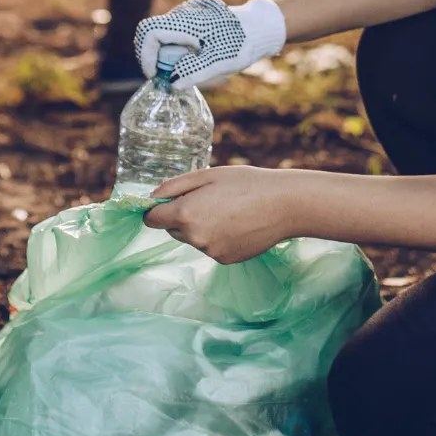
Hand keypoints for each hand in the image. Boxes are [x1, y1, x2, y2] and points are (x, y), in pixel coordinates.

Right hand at [134, 0, 286, 88]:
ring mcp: (188, 12)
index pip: (149, 32)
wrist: (261, 28)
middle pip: (154, 34)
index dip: (145, 55)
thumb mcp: (219, 62)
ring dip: (170, 54)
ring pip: (165, 35)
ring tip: (191, 65)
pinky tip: (198, 56)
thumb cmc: (242, 44)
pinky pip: (176, 33)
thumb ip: (194, 72)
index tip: (155, 75)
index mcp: (186, 20)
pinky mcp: (194, 17)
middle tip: (173, 75)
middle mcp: (183, 12)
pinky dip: (179, 48)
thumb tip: (172, 84)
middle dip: (158, 58)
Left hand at [142, 165, 296, 264]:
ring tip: (227, 210)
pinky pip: (210, 248)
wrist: (284, 205)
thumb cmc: (246, 183)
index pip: (153, 219)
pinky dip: (216, 237)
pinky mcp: (224, 260)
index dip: (156, 209)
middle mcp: (195, 237)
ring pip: (193, 239)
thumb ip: (174, 186)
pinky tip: (236, 224)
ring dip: (200, 227)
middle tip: (207, 200)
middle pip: (172, 230)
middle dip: (181, 217)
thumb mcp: (207, 175)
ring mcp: (210, 251)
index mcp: (186, 214)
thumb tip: (152, 198)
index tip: (167, 202)